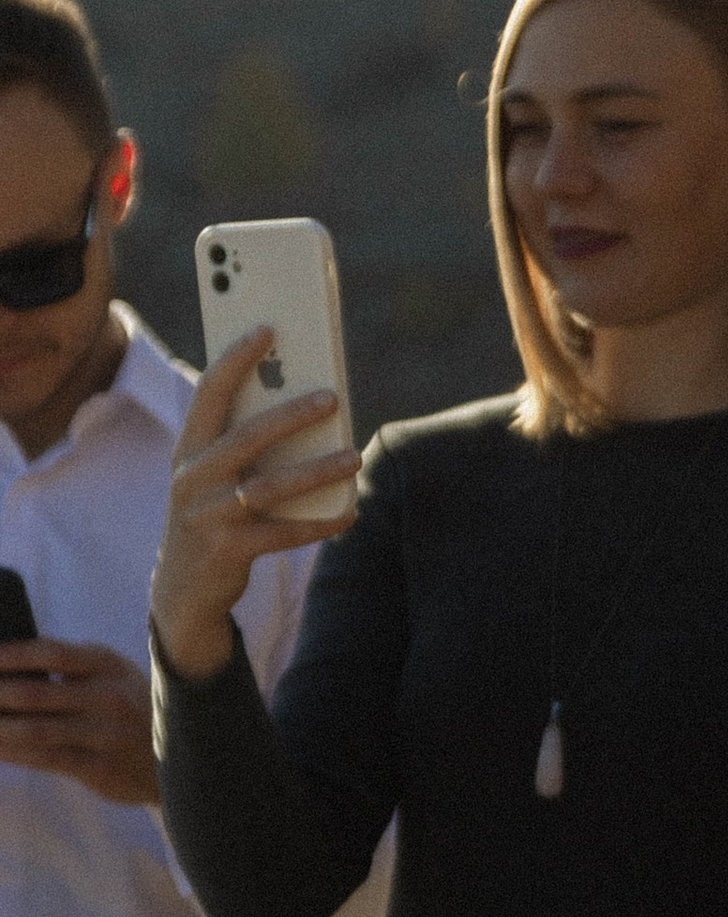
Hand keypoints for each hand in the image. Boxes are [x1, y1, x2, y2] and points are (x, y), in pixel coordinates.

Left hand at [0, 639, 158, 802]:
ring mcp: (106, 734)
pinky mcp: (100, 767)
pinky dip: (12, 753)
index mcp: (108, 666)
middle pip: (35, 693)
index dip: (11, 655)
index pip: (52, 653)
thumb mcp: (111, 677)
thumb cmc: (128, 709)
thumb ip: (71, 668)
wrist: (173, 761)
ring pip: (35, 730)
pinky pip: (45, 758)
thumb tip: (9, 666)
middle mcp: (109, 697)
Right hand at [149, 329, 358, 682]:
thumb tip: (306, 399)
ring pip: (267, 488)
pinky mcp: (226, 552)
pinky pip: (281, 534)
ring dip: (315, 470)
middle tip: (332, 397)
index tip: (268, 329)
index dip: (235, 359)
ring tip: (354, 456)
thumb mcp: (215, 474)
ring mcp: (206, 517)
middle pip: (244, 438)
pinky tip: (349, 513)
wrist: (184, 587)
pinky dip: (318, 524)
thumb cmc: (213, 513)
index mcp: (188, 449)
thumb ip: (244, 441)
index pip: (208, 393)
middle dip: (289, 414)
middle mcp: (190, 479)